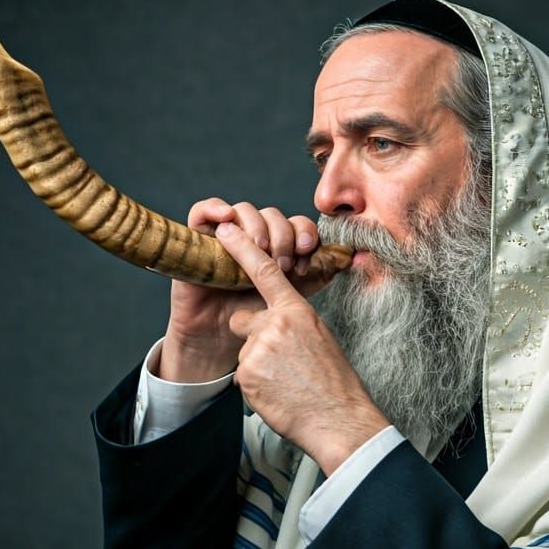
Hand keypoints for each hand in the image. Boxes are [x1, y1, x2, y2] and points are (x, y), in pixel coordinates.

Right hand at [160, 199, 328, 381]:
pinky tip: (226, 217)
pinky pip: (202, 211)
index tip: (307, 256)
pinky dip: (214, 208)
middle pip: (273, 214)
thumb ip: (318, 275)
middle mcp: (253, 236)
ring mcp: (224, 236)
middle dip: (283, 236)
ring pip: (244, 210)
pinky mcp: (196, 240)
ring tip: (259, 251)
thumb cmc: (255, 320)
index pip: (296, 224)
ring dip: (257, 227)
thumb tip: (352, 257)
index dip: (304, 234)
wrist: (219, 340)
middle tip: (284, 264)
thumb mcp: (292, 297)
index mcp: (278, 246)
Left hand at [217, 221, 389, 474]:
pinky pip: (241, 376)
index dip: (242, 247)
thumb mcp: (319, 337)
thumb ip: (293, 322)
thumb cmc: (334, 382)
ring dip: (257, 367)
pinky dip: (255, 387)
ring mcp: (259, 349)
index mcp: (297, 311)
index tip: (225, 229)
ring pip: (244, 352)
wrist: (338, 419)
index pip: (266, 271)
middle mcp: (275, 324)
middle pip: (244, 320)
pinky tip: (277, 394)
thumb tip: (274, 323)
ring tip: (284, 383)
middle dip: (252, 337)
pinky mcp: (246, 374)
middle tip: (280, 363)